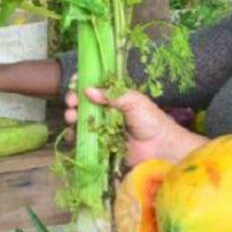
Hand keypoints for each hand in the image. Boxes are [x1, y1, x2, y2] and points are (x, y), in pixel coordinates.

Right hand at [64, 87, 201, 164]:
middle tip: (72, 102)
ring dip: (71, 117)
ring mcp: (100, 128)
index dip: (82, 83)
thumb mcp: (134, 102)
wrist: (160, 148)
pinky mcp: (99, 144)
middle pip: (82, 102)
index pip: (93, 86)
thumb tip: (88, 90)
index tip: (75, 83)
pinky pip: (82, 140)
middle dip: (73, 100)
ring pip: (79, 120)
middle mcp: (104, 111)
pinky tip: (72, 134)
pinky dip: (73, 137)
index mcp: (113, 97)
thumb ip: (112, 95)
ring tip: (72, 118)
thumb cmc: (151, 121)